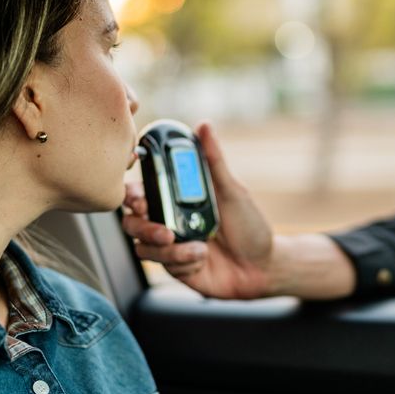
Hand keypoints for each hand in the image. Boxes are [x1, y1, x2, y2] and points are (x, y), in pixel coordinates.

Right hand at [123, 122, 276, 298]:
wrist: (262, 265)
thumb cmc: (249, 225)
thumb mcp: (232, 191)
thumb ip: (214, 161)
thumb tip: (205, 125)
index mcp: (175, 199)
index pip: (140, 192)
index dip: (132, 194)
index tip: (139, 197)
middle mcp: (167, 221)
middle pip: (132, 222)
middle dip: (142, 226)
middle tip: (165, 231)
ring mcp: (169, 247)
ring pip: (143, 247)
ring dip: (168, 250)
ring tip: (198, 248)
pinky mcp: (175, 268)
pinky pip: (164, 265)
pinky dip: (184, 262)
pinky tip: (204, 259)